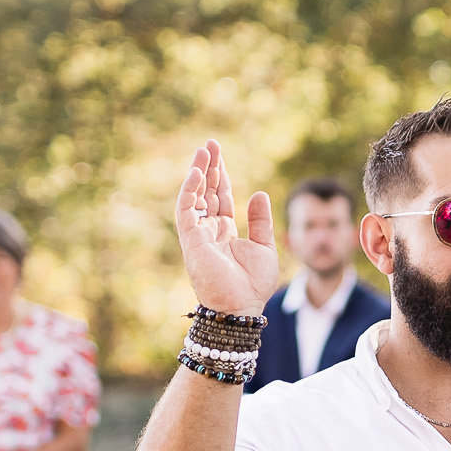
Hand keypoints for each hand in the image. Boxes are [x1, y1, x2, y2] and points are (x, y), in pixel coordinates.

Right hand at [175, 139, 278, 317]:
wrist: (242, 307)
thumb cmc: (253, 284)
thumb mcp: (264, 247)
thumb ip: (260, 221)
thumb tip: (259, 194)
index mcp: (225, 232)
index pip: (221, 197)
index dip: (221, 176)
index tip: (220, 154)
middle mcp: (209, 231)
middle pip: (207, 192)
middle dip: (209, 167)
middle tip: (211, 143)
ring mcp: (198, 235)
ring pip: (194, 197)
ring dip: (198, 173)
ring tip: (204, 150)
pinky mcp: (191, 241)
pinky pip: (186, 211)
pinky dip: (190, 191)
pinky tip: (198, 173)